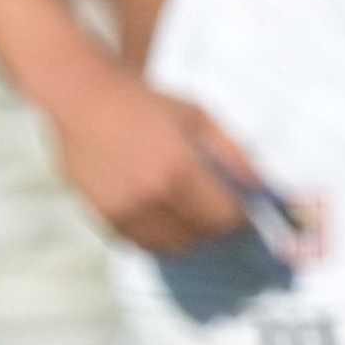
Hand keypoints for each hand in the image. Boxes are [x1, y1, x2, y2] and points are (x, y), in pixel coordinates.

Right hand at [53, 70, 289, 257]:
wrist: (81, 96)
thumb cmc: (145, 101)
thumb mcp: (199, 117)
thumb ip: (235, 154)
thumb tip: (263, 189)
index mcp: (180, 170)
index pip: (224, 218)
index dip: (241, 220)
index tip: (245, 213)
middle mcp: (151, 196)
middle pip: (200, 237)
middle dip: (216, 230)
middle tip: (219, 214)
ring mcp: (123, 209)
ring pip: (169, 248)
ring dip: (187, 238)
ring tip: (191, 216)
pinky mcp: (101, 215)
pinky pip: (139, 244)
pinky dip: (157, 239)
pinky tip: (162, 217)